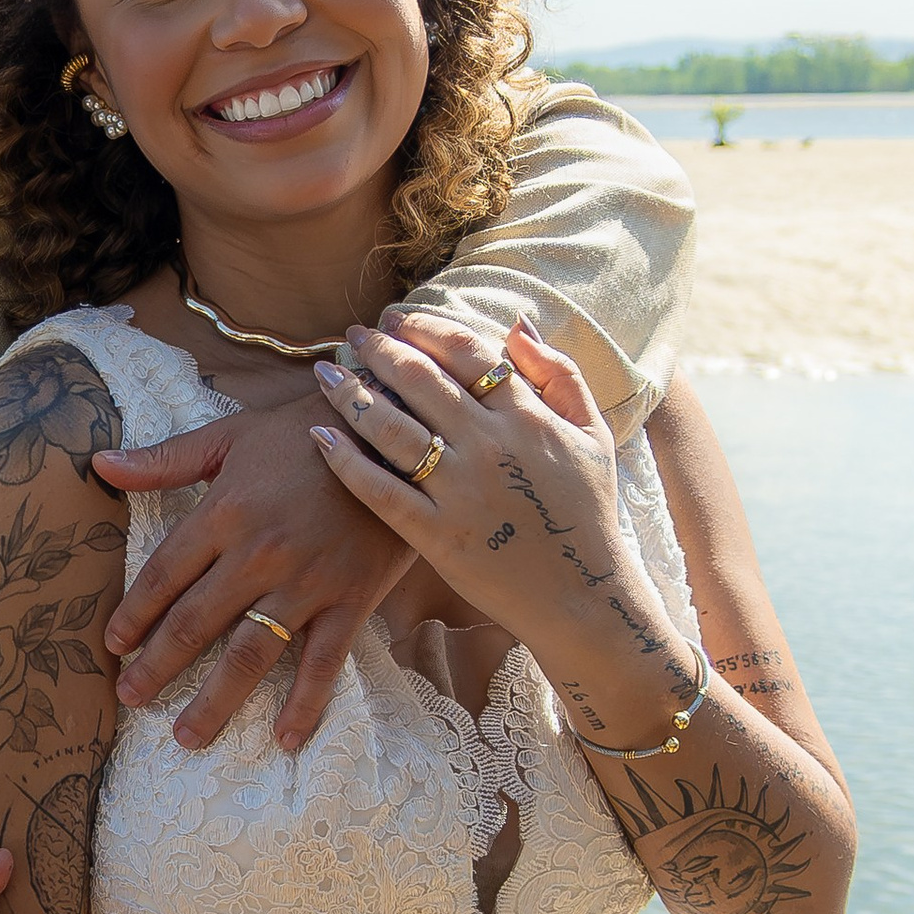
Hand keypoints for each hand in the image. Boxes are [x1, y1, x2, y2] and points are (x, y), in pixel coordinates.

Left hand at [93, 393, 412, 751]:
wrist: (391, 435)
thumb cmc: (303, 434)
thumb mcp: (229, 437)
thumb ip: (165, 460)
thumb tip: (99, 465)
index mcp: (224, 513)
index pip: (164, 574)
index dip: (134, 614)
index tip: (113, 646)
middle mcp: (258, 555)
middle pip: (194, 623)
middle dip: (156, 667)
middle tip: (130, 699)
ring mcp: (305, 583)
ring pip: (249, 654)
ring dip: (215, 700)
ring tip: (186, 737)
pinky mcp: (350, 599)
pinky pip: (323, 661)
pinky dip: (305, 703)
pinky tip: (285, 739)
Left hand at [311, 310, 692, 740]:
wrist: (585, 597)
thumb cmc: (588, 512)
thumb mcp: (594, 434)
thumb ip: (559, 374)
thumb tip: (517, 323)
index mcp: (528, 416)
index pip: (466, 351)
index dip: (425, 326)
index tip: (396, 317)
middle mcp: (490, 445)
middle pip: (420, 380)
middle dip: (380, 349)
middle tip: (353, 334)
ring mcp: (460, 490)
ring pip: (391, 427)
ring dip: (351, 393)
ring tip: (326, 372)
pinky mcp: (437, 535)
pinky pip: (379, 490)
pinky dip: (345, 460)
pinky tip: (319, 434)